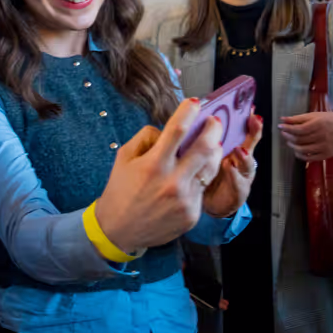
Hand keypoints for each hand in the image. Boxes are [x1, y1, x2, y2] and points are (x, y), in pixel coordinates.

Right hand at [94, 99, 223, 251]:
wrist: (118, 230)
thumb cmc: (120, 190)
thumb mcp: (123, 158)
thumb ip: (146, 138)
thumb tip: (167, 129)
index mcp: (153, 164)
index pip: (177, 129)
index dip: (189, 111)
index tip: (195, 103)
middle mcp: (172, 181)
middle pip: (205, 146)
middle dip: (213, 129)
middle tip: (214, 122)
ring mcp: (184, 199)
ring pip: (210, 167)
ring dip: (213, 151)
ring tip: (211, 144)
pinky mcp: (192, 214)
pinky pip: (203, 189)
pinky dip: (200, 178)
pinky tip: (193, 175)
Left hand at [203, 111, 263, 216]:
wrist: (204, 203)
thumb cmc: (201, 175)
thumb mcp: (199, 153)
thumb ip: (198, 138)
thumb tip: (190, 115)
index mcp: (230, 147)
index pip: (241, 130)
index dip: (247, 118)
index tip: (250, 106)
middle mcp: (239, 160)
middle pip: (251, 143)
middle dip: (254, 131)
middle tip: (252, 120)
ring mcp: (241, 176)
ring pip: (248, 164)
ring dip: (244, 155)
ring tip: (239, 148)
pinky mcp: (238, 193)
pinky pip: (240, 185)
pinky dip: (235, 177)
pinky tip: (230, 168)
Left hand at [279, 112, 332, 160]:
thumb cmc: (332, 120)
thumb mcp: (316, 115)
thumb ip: (299, 118)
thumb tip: (283, 119)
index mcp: (319, 124)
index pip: (299, 129)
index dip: (287, 128)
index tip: (280, 126)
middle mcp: (322, 136)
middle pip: (299, 139)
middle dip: (288, 136)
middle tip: (284, 133)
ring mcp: (324, 147)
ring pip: (302, 150)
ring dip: (292, 146)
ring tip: (289, 141)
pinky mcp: (326, 155)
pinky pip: (309, 158)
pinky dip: (300, 155)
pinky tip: (297, 150)